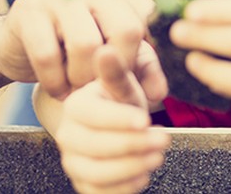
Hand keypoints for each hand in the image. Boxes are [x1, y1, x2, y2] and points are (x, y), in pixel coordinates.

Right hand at [0, 0, 154, 98]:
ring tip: (76, 93)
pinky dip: (55, 83)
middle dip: (114, 71)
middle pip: (125, 29)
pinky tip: (57, 90)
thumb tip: (159, 93)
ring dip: (81, 79)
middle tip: (99, 90)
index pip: (146, 19)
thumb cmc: (71, 54)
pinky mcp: (28, 10)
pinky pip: (48, 55)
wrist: (16, 49)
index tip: (122, 78)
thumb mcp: (109, 61)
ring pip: (86, 44)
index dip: (137, 56)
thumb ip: (138, 71)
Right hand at [56, 45, 169, 193]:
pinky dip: (124, 187)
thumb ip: (117, 72)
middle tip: (163, 139)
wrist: (119, 122)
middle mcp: (67, 134)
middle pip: (94, 147)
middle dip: (133, 144)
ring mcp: (72, 160)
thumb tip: (106, 51)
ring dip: (132, 167)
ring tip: (158, 156)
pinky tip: (143, 175)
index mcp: (76, 105)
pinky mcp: (82, 182)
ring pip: (96, 173)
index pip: (92, 115)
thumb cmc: (123, 100)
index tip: (145, 120)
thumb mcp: (125, 83)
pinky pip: (98, 193)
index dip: (119, 120)